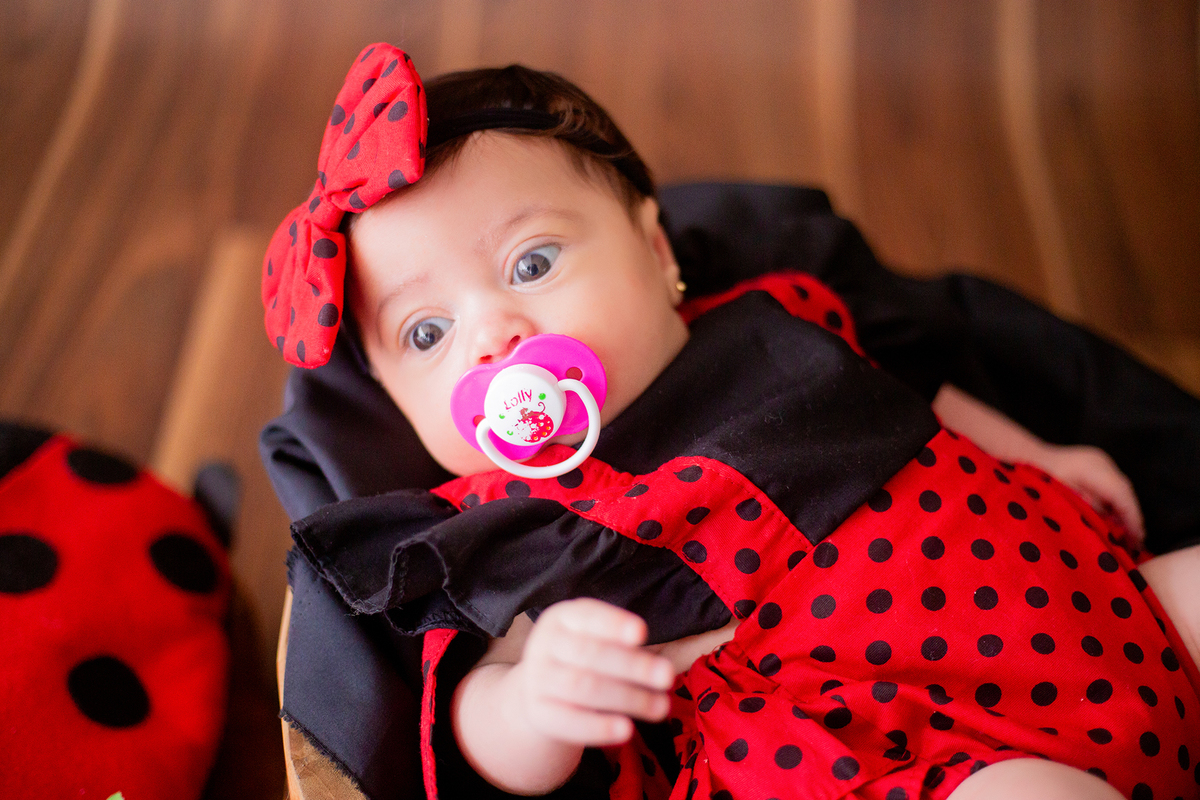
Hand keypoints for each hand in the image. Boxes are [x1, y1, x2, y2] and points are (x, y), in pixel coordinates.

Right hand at [510, 598, 673, 745]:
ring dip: (627, 698)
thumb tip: (666, 661)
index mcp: (562, 617)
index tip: (642, 633)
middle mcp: (544, 644)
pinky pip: (569, 721)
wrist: (540, 692)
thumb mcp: (597, 639)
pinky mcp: (538, 712)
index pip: (587, 616)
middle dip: (632, 666)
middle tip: (667, 676)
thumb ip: (625, 644)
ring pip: (583, 687)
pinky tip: (627, 729)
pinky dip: (599, 727)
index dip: (614, 624)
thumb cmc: (583, 659)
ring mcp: (537, 679)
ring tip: (661, 707)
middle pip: (590, 654)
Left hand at [1034, 443, 1144, 545]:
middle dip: (1132, 517)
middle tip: (1137, 542)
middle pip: (1124, 491)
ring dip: (1125, 511)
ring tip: (1130, 535)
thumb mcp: (1062, 500)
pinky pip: (1113, 486)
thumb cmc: (1038, 483)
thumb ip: (1088, 510)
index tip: (1138, 539)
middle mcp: (1099, 461)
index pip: (1120, 494)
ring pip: (1121, 489)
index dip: (1132, 518)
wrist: (1026, 460)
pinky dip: (1116, 503)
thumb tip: (1112, 525)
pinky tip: (1116, 520)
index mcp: (1090, 468)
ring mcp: (1099, 460)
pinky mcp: (1097, 464)